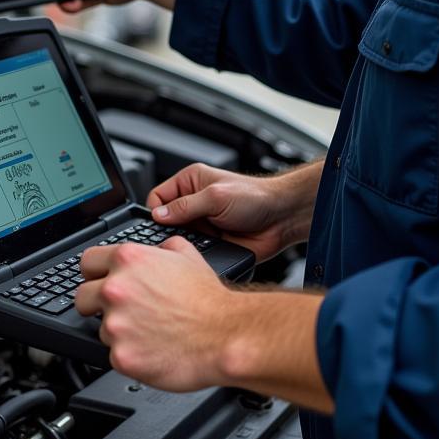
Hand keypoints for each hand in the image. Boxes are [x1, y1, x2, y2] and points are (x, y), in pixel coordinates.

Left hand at [75, 237, 230, 389]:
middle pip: (82, 297)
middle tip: (122, 311)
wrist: (225, 335)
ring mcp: (115, 324)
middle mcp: (116, 289)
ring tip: (149, 331)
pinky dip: (130, 354)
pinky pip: (114, 355)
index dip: (95, 273)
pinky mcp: (121, 356)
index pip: (87, 262)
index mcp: (128, 260)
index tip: (100, 281)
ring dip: (119, 331)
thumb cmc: (208, 299)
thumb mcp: (186, 253)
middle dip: (97, 304)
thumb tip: (155, 249)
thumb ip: (160, 248)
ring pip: (100, 329)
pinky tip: (152, 348)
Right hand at [148, 163, 313, 263]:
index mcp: (190, 182)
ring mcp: (202, 224)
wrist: (282, 219)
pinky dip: (195, 255)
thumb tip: (158, 215)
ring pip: (178, 238)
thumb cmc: (255, 197)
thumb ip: (185, 206)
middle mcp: (194, 203)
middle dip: (168, 230)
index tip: (159, 224)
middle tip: (174, 238)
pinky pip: (194, 252)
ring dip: (184, 244)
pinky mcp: (211, 243)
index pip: (158, 197)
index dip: (156, 211)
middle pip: (166, 220)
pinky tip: (203, 254)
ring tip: (193, 246)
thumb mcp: (215, 197)